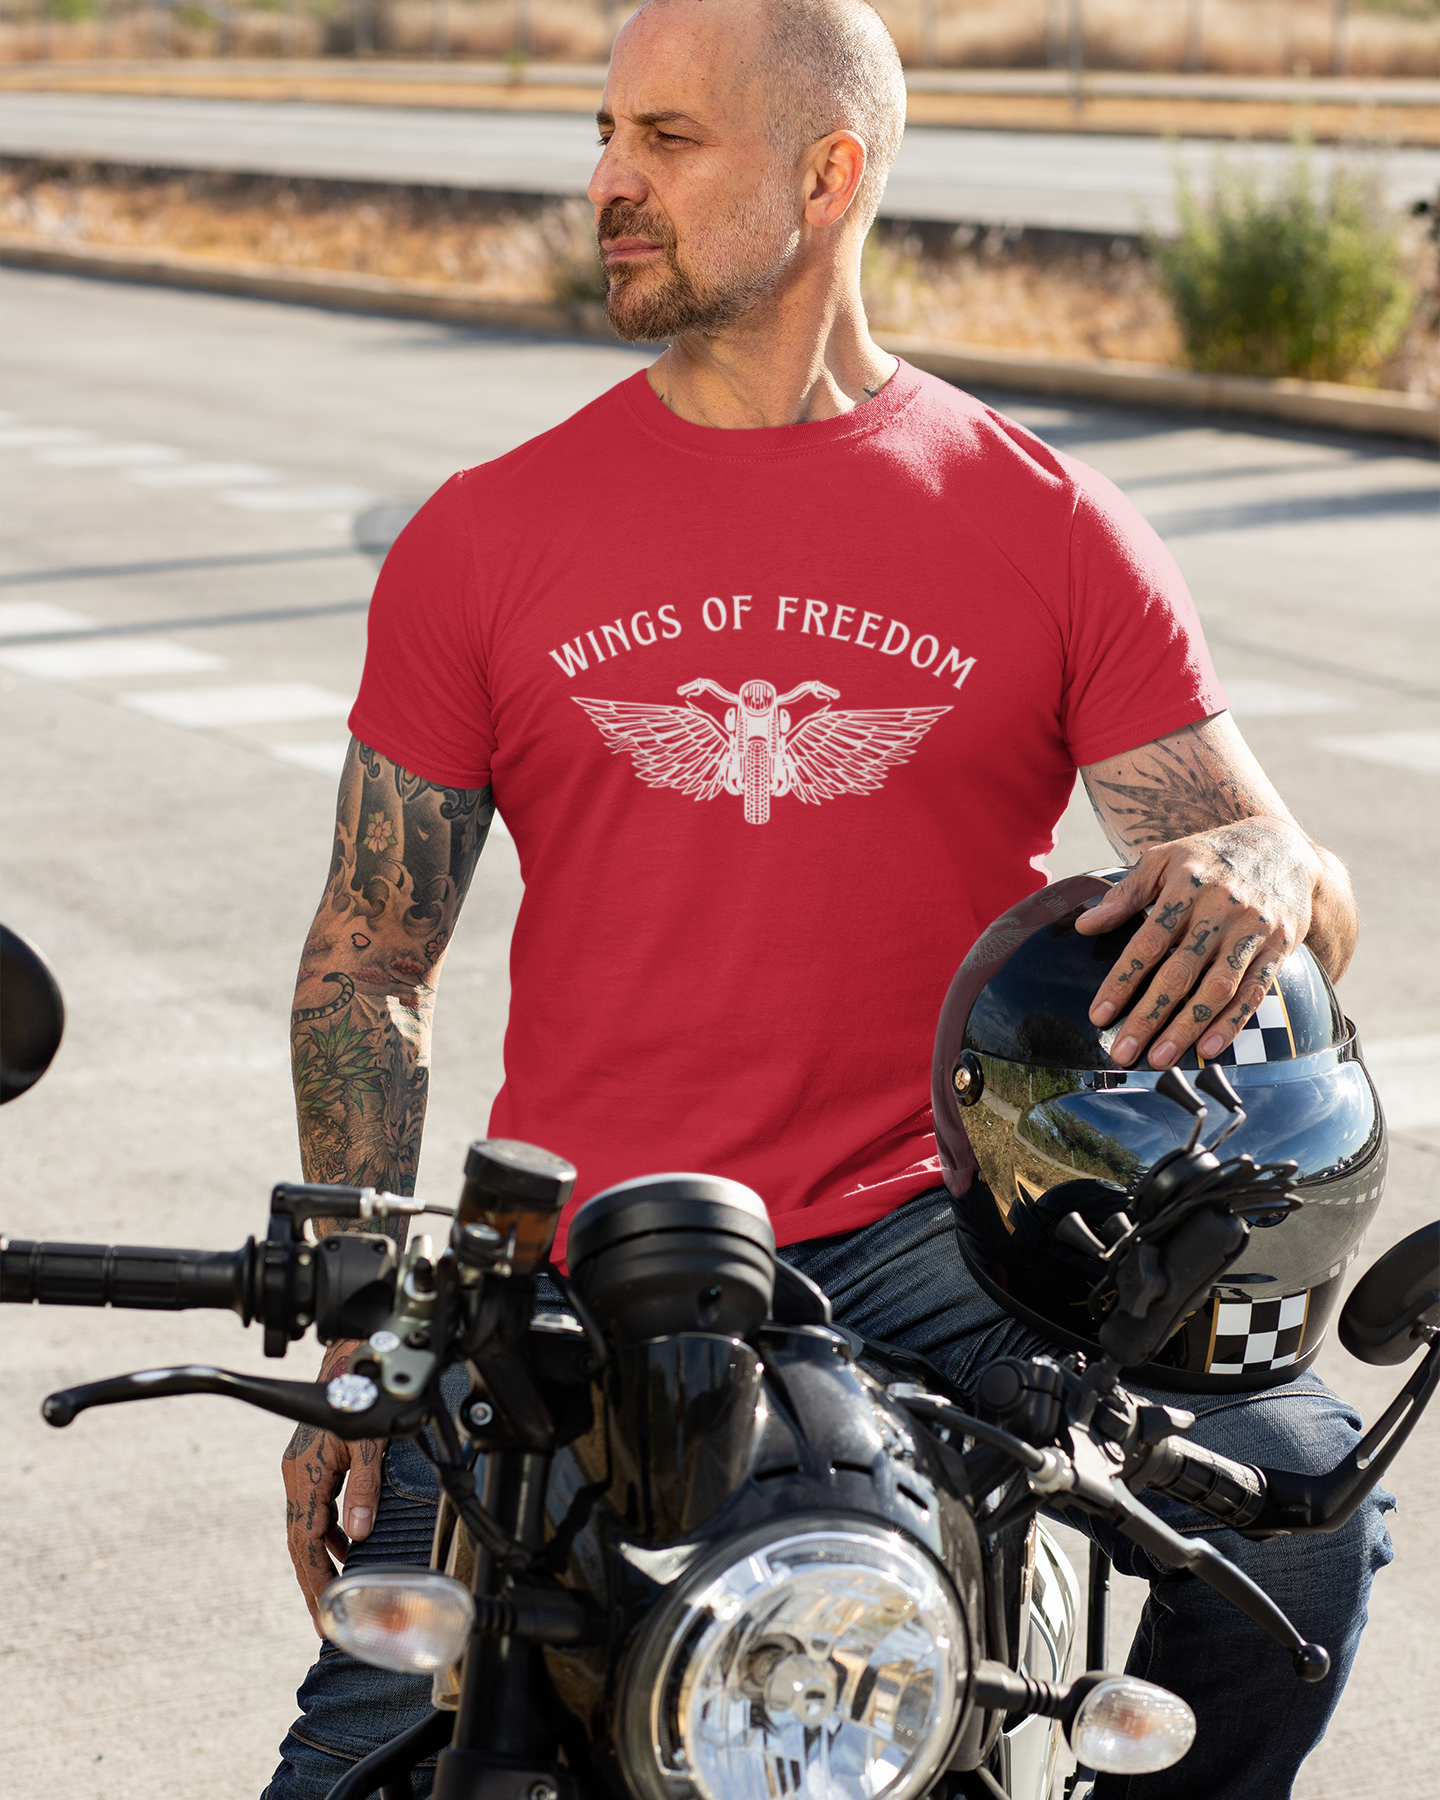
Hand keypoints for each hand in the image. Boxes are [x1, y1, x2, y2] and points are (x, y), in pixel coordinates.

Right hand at [281, 1339, 384, 1633]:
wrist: (348, 1363)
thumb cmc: (358, 1398)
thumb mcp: (368, 1444)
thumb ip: (364, 1489)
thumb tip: (360, 1534)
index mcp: (305, 1477)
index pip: (304, 1543)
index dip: (314, 1579)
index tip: (322, 1611)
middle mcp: (297, 1477)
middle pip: (300, 1542)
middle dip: (311, 1580)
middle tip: (322, 1619)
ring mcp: (302, 1471)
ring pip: (307, 1528)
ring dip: (320, 1560)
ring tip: (334, 1594)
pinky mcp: (312, 1465)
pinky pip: (316, 1511)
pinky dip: (327, 1535)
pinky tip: (345, 1548)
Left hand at [1074, 819, 1318, 1069]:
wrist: (1282, 848)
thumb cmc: (1208, 858)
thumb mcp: (1164, 859)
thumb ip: (1125, 893)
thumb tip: (1084, 925)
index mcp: (1187, 885)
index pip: (1148, 942)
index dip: (1122, 981)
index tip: (1098, 1016)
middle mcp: (1222, 908)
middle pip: (1180, 971)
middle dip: (1149, 1016)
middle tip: (1124, 1052)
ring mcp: (1253, 929)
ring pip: (1217, 987)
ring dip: (1187, 1027)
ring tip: (1160, 1059)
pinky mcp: (1279, 946)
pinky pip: (1254, 991)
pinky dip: (1232, 1022)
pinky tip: (1209, 1048)